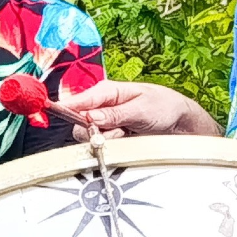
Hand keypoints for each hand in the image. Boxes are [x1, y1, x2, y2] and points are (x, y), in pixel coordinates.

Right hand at [56, 81, 217, 137]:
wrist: (179, 122)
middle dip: (92, 130)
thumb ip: (114, 114)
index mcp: (106, 91)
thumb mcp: (141, 109)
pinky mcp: (110, 134)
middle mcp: (101, 105)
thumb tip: (89, 116)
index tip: (57, 113)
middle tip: (113, 131)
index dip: (67, 108)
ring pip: (87, 135)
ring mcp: (105, 121)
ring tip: (125, 134)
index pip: (78, 99)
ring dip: (103, 139)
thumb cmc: (163, 106)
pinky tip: (125, 140)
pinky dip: (110, 145)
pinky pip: (98, 143)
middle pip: (78, 121)